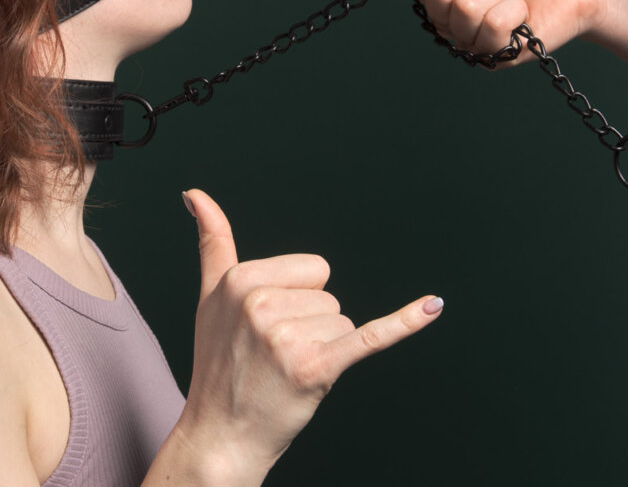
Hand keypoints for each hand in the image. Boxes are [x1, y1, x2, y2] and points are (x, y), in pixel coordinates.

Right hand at [173, 189, 442, 480]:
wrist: (221, 433)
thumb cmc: (220, 364)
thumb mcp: (209, 297)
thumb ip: (212, 242)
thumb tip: (195, 193)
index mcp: (240, 279)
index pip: (314, 269)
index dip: (297, 300)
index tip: (263, 328)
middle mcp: (260, 304)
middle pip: (330, 296)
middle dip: (311, 325)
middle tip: (274, 354)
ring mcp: (286, 337)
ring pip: (344, 323)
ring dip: (323, 349)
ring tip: (284, 370)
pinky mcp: (314, 368)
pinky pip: (370, 337)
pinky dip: (403, 323)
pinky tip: (433, 306)